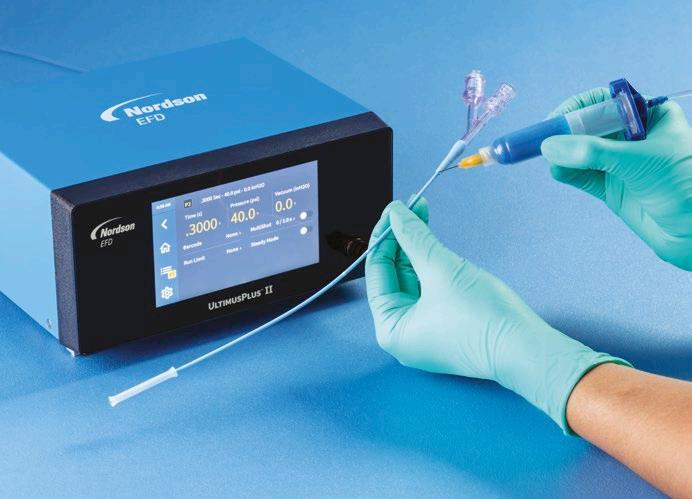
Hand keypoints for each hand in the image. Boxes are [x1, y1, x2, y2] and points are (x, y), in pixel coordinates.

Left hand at [365, 199, 628, 431]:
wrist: (527, 349)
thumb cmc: (480, 316)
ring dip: (417, 246)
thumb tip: (396, 212)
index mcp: (390, 329)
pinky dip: (431, 263)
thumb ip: (414, 237)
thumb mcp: (440, 269)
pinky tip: (432, 237)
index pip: (377, 272)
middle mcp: (402, 333)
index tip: (394, 207)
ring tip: (422, 211)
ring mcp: (425, 330)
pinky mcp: (446, 325)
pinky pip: (430, 288)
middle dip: (402, 238)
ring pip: (413, 279)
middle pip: (394, 275)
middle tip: (411, 205)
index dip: (384, 235)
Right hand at [541, 88, 691, 270]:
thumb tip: (551, 146)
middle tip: (543, 141)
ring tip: (551, 161)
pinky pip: (581, 175)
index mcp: (649, 117)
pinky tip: (558, 172)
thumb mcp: (638, 161)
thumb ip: (593, 153)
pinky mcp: (611, 188)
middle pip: (588, 127)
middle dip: (564, 133)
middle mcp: (633, 137)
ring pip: (580, 152)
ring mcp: (620, 163)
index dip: (578, 108)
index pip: (605, 102)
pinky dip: (566, 172)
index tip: (555, 120)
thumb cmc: (684, 186)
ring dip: (563, 155)